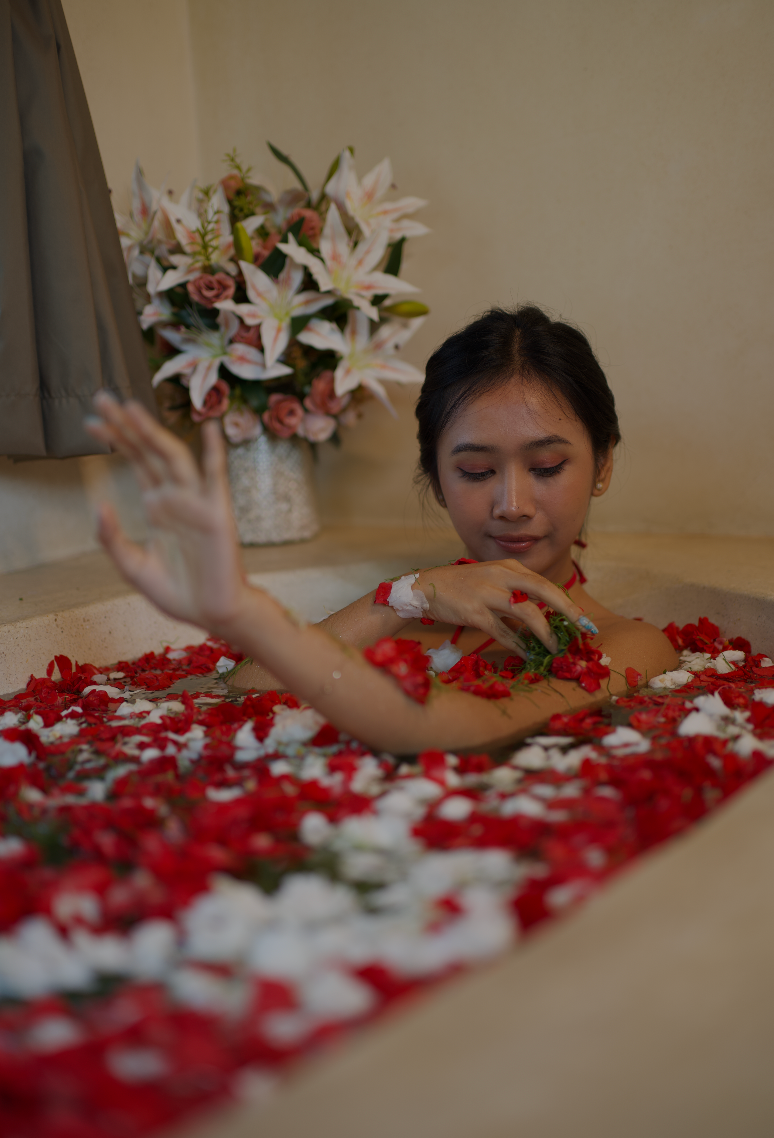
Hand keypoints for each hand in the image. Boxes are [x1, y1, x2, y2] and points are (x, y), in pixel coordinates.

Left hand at [85, 392, 248, 635]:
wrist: (212, 615)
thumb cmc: (178, 592)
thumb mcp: (132, 566)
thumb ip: (112, 538)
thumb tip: (99, 503)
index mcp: (158, 506)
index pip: (136, 461)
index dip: (116, 439)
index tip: (90, 420)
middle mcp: (176, 497)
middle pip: (149, 451)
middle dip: (126, 424)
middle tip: (102, 396)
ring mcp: (197, 503)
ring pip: (173, 458)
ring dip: (154, 431)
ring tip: (131, 407)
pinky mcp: (218, 515)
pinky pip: (217, 479)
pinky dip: (215, 454)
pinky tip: (210, 430)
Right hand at [415, 560, 587, 655]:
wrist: (425, 588)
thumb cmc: (460, 586)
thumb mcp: (490, 579)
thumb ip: (514, 591)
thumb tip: (539, 615)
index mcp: (508, 567)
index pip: (545, 583)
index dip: (566, 602)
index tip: (582, 619)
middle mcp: (501, 576)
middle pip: (544, 591)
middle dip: (567, 611)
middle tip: (583, 629)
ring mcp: (487, 594)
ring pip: (527, 613)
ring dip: (544, 633)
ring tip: (555, 648)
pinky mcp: (475, 613)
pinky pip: (503, 632)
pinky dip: (517, 645)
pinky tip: (526, 653)